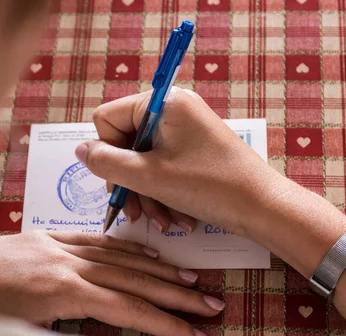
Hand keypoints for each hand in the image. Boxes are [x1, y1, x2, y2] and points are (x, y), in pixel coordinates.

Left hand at [0, 231, 224, 335]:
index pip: (128, 309)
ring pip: (120, 254)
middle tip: (211, 302)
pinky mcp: (48, 235)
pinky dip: (126, 247)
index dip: (166, 323)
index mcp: (61, 293)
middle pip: (133, 278)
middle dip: (175, 293)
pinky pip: (97, 239)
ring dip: (158, 267)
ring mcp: (58, 244)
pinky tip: (145, 252)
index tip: (197, 333)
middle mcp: (67, 263)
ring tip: (190, 278)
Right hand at [75, 87, 286, 237]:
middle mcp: (173, 109)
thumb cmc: (210, 187)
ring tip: (160, 222)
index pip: (107, 119)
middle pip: (125, 143)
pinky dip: (163, 193)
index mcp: (162, 103)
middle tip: (134, 213)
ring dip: (147, 194)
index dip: (107, 154)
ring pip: (144, 160)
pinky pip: (163, 167)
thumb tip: (80, 150)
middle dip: (129, 182)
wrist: (264, 208)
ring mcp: (185, 130)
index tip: (119, 183)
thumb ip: (106, 162)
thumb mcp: (148, 176)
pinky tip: (175, 219)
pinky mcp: (194, 150)